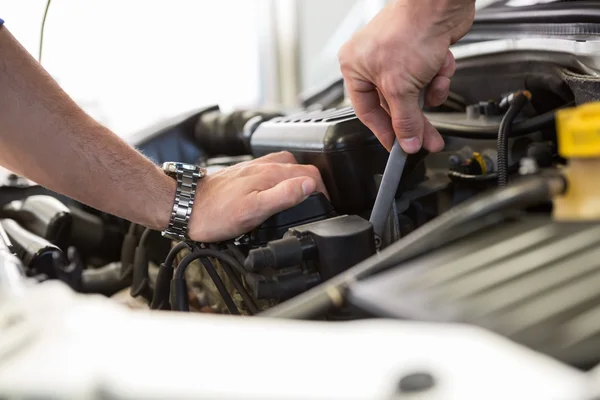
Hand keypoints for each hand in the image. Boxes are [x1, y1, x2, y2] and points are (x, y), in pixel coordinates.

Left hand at [187, 152, 327, 242]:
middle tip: (317, 202)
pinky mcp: (245, 173)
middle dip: (315, 182)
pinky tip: (277, 190)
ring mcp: (253, 168)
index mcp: (270, 174)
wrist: (186, 207)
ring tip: (302, 195)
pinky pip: (272, 170)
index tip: (324, 205)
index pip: (310, 173)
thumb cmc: (215, 214)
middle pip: (301, 167)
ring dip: (299, 177)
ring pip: (287, 165)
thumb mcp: (254, 211)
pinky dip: (282, 178)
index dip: (323, 190)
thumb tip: (309, 185)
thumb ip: (284, 196)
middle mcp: (264, 166)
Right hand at [338, 0, 474, 153]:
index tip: (398, 147)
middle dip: (415, 121)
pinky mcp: (420, 54)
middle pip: (395, 106)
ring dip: (430, 92)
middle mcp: (373, 63)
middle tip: (427, 140)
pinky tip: (441, 66)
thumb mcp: (400, 87)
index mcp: (355, 68)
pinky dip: (439, 76)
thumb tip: (406, 142)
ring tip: (435, 83)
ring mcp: (398, 58)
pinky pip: (429, 80)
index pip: (367, 112)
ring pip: (416, 94)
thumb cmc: (410, 30)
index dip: (385, 132)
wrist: (439, 3)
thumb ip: (404, 120)